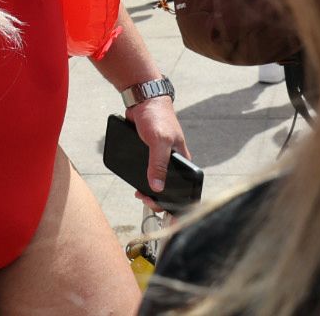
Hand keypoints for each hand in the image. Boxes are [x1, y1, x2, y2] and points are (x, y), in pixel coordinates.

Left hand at [127, 97, 189, 212]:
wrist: (142, 99)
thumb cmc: (157, 116)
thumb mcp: (159, 140)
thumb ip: (158, 163)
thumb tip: (156, 187)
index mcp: (183, 161)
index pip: (186, 189)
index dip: (179, 205)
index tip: (171, 219)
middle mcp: (174, 162)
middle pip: (170, 189)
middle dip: (159, 200)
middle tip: (145, 199)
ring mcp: (160, 159)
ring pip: (157, 181)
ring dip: (149, 191)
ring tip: (139, 194)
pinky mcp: (148, 155)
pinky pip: (147, 172)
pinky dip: (141, 179)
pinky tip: (133, 182)